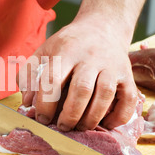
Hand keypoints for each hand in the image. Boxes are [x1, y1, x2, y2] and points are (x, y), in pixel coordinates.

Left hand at [18, 15, 137, 130]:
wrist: (103, 27)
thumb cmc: (69, 45)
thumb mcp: (45, 51)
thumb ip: (29, 74)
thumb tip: (26, 101)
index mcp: (66, 51)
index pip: (53, 79)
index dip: (46, 103)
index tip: (42, 118)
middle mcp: (90, 57)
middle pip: (82, 89)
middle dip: (70, 114)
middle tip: (62, 127)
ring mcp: (112, 66)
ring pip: (105, 95)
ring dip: (91, 118)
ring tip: (80, 127)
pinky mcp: (128, 75)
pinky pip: (128, 99)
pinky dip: (118, 117)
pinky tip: (106, 124)